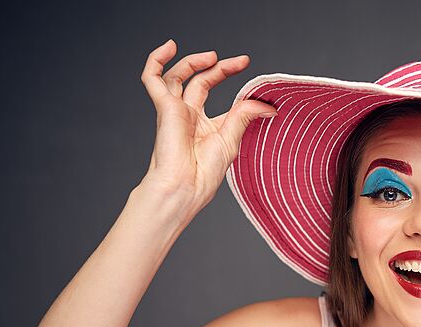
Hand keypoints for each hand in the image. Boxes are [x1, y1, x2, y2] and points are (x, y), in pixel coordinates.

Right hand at [139, 39, 276, 211]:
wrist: (185, 185)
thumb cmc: (205, 172)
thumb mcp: (232, 138)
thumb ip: (245, 115)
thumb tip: (268, 106)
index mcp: (205, 124)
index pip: (214, 91)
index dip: (229, 75)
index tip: (246, 65)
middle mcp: (188, 115)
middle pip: (200, 81)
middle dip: (219, 68)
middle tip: (240, 61)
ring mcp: (174, 110)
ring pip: (177, 76)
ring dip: (193, 62)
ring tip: (212, 57)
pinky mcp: (163, 107)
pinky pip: (152, 78)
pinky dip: (156, 60)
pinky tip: (169, 47)